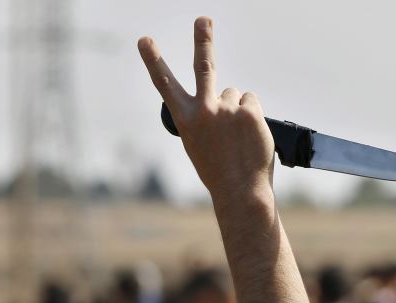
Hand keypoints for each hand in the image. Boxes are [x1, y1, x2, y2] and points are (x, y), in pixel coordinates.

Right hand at [138, 17, 274, 207]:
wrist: (240, 191)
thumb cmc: (218, 171)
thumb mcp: (200, 144)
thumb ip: (206, 117)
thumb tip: (229, 94)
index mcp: (185, 120)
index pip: (165, 85)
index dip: (153, 60)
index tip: (144, 40)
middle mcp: (204, 110)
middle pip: (203, 66)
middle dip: (202, 39)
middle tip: (203, 20)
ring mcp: (227, 108)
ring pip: (234, 94)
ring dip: (236, 110)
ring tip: (236, 137)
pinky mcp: (249, 110)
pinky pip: (250, 102)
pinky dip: (251, 116)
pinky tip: (249, 135)